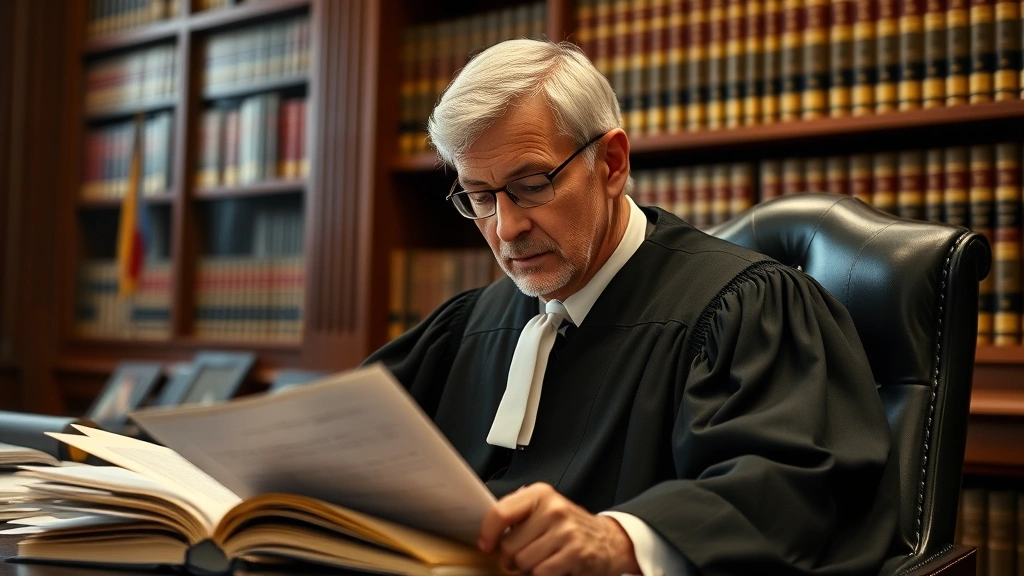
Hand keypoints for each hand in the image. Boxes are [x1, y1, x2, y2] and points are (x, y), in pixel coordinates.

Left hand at [477, 482, 641, 574]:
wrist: (608, 540)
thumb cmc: (568, 526)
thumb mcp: (544, 509)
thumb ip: (517, 513)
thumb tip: (487, 530)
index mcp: (540, 494)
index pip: (501, 513)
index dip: (488, 533)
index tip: (487, 545)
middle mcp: (553, 509)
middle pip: (509, 545)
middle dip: (511, 557)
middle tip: (522, 555)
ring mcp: (566, 531)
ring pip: (523, 562)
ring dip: (527, 568)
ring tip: (540, 560)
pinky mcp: (575, 553)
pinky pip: (541, 573)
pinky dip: (542, 574)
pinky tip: (552, 566)